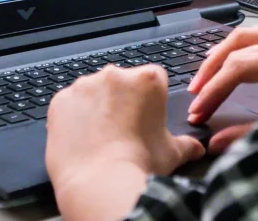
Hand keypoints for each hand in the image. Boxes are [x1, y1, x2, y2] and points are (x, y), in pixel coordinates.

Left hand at [46, 65, 204, 220]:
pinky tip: (81, 138)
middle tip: (123, 130)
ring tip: (100, 137)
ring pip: (92, 91)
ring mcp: (85, 86)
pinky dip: (73, 117)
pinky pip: (68, 104)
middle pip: (120, 82)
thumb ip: (186, 145)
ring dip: (96, 107)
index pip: (152, 78)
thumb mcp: (172, 153)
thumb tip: (197, 149)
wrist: (101, 182)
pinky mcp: (60, 100)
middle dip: (121, 101)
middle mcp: (115, 74)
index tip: (145, 115)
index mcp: (148, 79)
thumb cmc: (139, 164)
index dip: (149, 98)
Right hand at [187, 27, 257, 152]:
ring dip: (221, 56)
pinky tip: (226, 64)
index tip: (198, 110)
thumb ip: (250, 135)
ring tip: (203, 80)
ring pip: (246, 35)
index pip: (240, 67)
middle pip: (238, 44)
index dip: (214, 90)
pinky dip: (238, 51)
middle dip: (211, 70)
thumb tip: (215, 142)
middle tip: (194, 95)